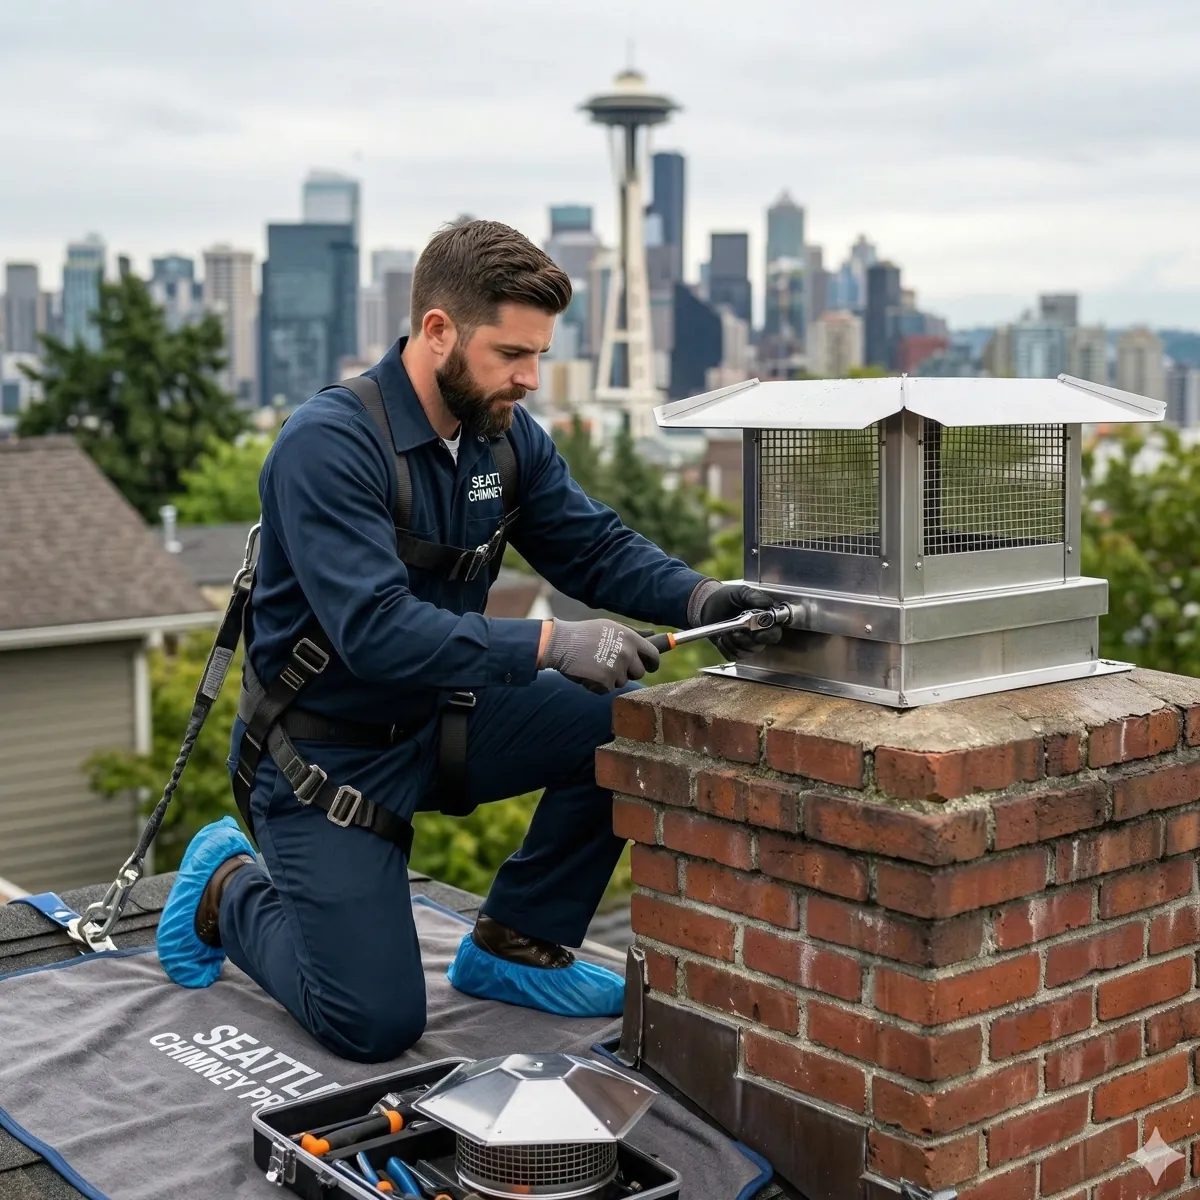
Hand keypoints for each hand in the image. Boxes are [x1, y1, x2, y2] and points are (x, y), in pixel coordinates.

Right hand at [538, 618, 660, 692]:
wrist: (560, 643)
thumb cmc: (584, 633)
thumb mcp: (610, 626)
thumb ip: (633, 632)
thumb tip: (652, 634)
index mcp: (630, 638)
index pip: (653, 655)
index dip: (652, 663)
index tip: (648, 667)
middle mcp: (627, 653)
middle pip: (640, 673)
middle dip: (629, 672)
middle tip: (612, 665)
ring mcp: (617, 668)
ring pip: (623, 682)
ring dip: (612, 678)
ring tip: (595, 665)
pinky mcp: (606, 681)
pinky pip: (609, 689)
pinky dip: (600, 685)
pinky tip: (589, 673)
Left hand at [697, 582, 783, 658]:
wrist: (707, 604)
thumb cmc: (726, 597)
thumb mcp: (740, 592)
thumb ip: (754, 596)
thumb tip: (767, 603)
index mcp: (764, 620)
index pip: (774, 633)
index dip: (768, 636)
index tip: (757, 633)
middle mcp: (757, 634)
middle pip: (759, 646)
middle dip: (746, 641)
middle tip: (736, 632)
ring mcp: (746, 644)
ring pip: (746, 653)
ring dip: (733, 643)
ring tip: (726, 632)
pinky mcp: (733, 650)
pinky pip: (732, 656)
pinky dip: (725, 648)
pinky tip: (722, 638)